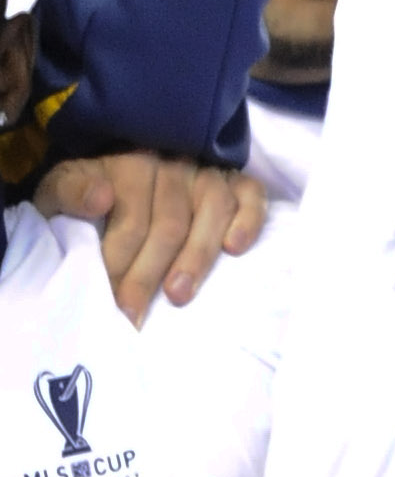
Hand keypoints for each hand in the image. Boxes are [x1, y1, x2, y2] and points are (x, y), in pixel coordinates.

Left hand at [33, 153, 268, 323]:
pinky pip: (250, 194)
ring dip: (197, 257)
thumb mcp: (61, 190)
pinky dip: (248, 220)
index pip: (131, 217)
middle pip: (169, 223)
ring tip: (179, 296)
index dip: (119, 262)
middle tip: (135, 314)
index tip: (110, 302)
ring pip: (212, 211)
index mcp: (129, 163)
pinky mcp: (234, 180)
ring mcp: (206, 171)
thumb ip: (70, 192)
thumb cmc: (89, 196)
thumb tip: (101, 199)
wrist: (117, 177)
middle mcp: (172, 162)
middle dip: (149, 273)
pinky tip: (234, 248)